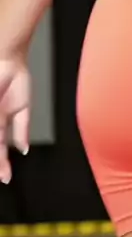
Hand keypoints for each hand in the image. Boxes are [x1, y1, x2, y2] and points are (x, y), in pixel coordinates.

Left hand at [0, 56, 29, 183]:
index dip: (3, 163)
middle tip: (2, 175)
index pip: (1, 147)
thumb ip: (22, 129)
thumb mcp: (23, 107)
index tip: (6, 177)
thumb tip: (25, 148)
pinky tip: (1, 145)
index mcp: (2, 123)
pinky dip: (0, 140)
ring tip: (1, 167)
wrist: (7, 58)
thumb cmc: (15, 77)